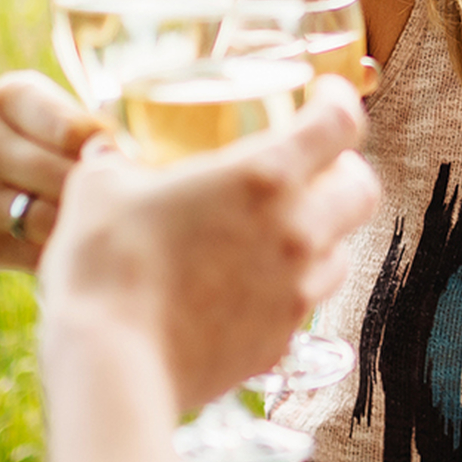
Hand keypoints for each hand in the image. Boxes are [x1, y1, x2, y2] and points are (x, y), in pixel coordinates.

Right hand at [0, 72, 108, 288]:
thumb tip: (138, 160)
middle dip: (104, 192)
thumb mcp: (24, 117)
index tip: (124, 163)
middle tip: (124, 202)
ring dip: (84, 225)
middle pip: (71, 175)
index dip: (111, 151)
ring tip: (100, 224)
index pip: (78, 128)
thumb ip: (78, 128)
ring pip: (57, 218)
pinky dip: (64, 253)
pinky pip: (41, 253)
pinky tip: (72, 248)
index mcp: (9, 97)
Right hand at [38, 75, 379, 411]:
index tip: (326, 96)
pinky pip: (307, 301)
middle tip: (315, 163)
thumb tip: (106, 151)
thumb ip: (113, 160)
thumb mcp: (99, 187)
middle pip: (361, 188)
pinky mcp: (281, 339)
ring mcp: (296, 290)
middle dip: (346, 169)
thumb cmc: (107, 265)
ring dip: (324, 230)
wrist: (112, 365)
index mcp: (263, 176)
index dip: (339, 100)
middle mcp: (296, 229)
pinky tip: (252, 282)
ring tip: (282, 227)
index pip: (339, 123)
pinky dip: (292, 284)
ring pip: (341, 249)